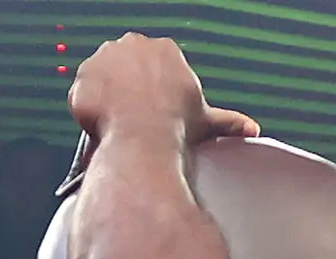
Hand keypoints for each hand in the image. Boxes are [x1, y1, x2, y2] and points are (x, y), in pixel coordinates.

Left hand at [66, 34, 260, 147]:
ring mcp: (107, 56)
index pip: (153, 65)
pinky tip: (102, 123)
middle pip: (127, 67)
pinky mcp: (85, 73)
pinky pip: (84, 90)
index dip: (151, 91)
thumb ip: (227, 122)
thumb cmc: (175, 128)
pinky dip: (89, 106)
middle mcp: (134, 44)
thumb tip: (251, 130)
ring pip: (104, 77)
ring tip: (118, 123)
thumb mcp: (206, 122)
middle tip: (133, 118)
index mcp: (165, 50)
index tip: (152, 110)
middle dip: (127, 90)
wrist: (143, 138)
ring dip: (108, 96)